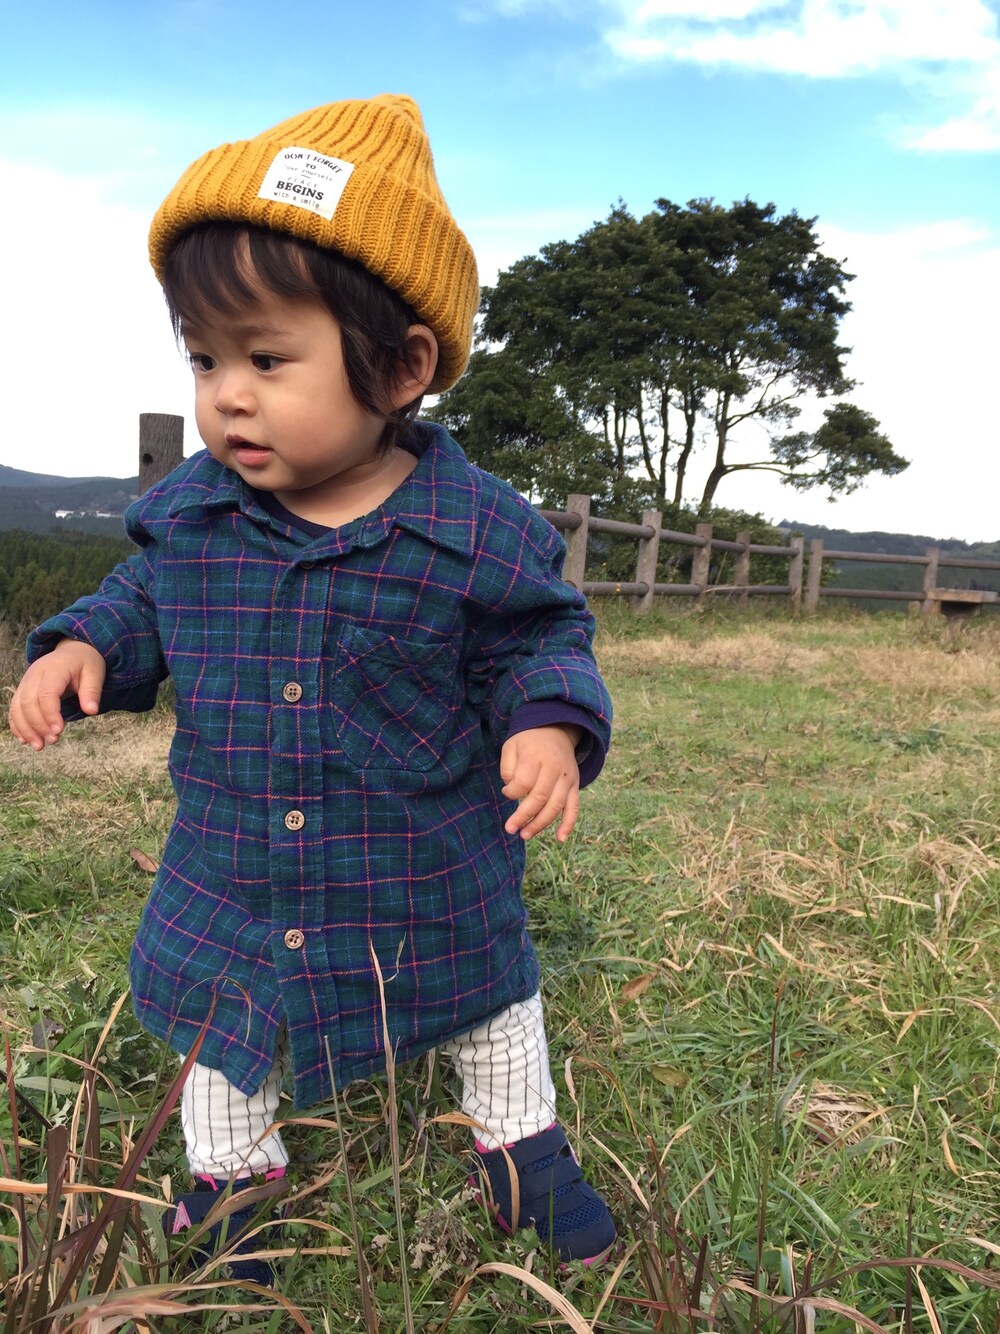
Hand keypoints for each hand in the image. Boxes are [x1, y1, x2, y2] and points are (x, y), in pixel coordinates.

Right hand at [8, 640, 105, 750]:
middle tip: (53, 741)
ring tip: (39, 746)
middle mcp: (34, 674)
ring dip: (25, 729)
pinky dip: (17, 725)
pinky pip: (14, 709)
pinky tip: (25, 740)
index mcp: (54, 668)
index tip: (59, 731)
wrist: (72, 652)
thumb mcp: (95, 673)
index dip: (50, 714)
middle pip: (28, 702)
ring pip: (17, 707)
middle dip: (37, 725)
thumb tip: (91, 710)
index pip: (46, 693)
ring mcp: (26, 682)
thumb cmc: (84, 663)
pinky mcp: (23, 690)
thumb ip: (92, 691)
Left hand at [499, 724, 581, 842]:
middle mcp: (555, 768)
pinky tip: (560, 839)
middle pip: (540, 798)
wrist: (556, 730)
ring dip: (541, 824)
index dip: (512, 792)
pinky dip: (568, 824)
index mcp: (536, 757)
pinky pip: (574, 808)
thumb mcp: (511, 746)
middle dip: (523, 816)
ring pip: (556, 806)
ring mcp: (567, 778)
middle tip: (510, 829)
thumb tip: (512, 791)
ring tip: (525, 835)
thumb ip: (508, 768)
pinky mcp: (575, 786)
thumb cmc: (528, 742)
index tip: (506, 793)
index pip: (524, 782)